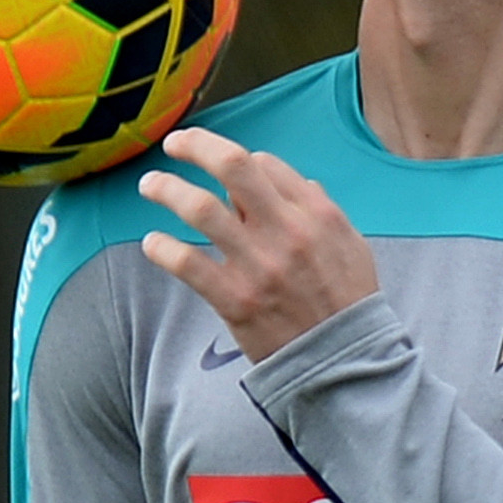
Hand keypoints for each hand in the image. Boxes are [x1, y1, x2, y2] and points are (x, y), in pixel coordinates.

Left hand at [140, 128, 380, 364]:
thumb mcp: (351, 242)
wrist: (342, 359)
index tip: (223, 167)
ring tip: (151, 185)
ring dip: (168, 190)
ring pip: (201, 209)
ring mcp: (258, 265)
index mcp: (315, 213)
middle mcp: (286, 231)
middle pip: (232, 168)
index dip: (238, 160)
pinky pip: (187, 264)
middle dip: (196, 147)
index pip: (265, 164)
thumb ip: (322, 208)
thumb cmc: (347, 299)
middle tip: (174, 144)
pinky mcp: (234, 299)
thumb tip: (297, 181)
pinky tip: (153, 242)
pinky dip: (163, 248)